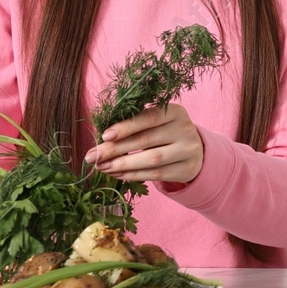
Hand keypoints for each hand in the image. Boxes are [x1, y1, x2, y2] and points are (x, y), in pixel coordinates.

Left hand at [84, 103, 205, 184]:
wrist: (194, 151)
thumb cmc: (165, 133)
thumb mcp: (156, 123)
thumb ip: (134, 126)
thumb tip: (101, 141)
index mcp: (176, 112)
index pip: (149, 117)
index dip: (126, 126)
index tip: (104, 136)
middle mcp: (185, 129)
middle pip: (146, 140)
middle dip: (115, 149)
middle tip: (93, 156)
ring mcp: (189, 150)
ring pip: (152, 159)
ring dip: (122, 164)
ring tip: (102, 167)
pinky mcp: (187, 169)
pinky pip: (157, 174)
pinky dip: (134, 175)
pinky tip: (117, 174)